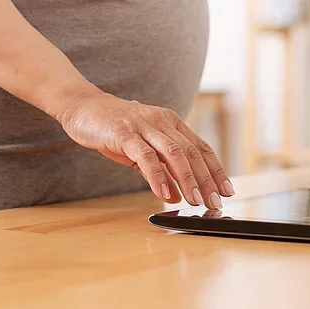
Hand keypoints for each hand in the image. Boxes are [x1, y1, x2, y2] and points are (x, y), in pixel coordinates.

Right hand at [57, 90, 233, 208]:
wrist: (83, 106)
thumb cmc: (114, 127)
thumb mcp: (143, 146)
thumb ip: (160, 166)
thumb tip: (177, 193)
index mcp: (171, 123)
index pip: (201, 147)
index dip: (216, 169)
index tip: (226, 190)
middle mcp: (162, 122)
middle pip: (192, 152)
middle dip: (206, 179)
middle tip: (214, 202)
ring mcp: (144, 126)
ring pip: (174, 154)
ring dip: (187, 180)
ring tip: (195, 201)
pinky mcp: (124, 133)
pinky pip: (146, 157)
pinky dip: (158, 176)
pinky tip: (165, 193)